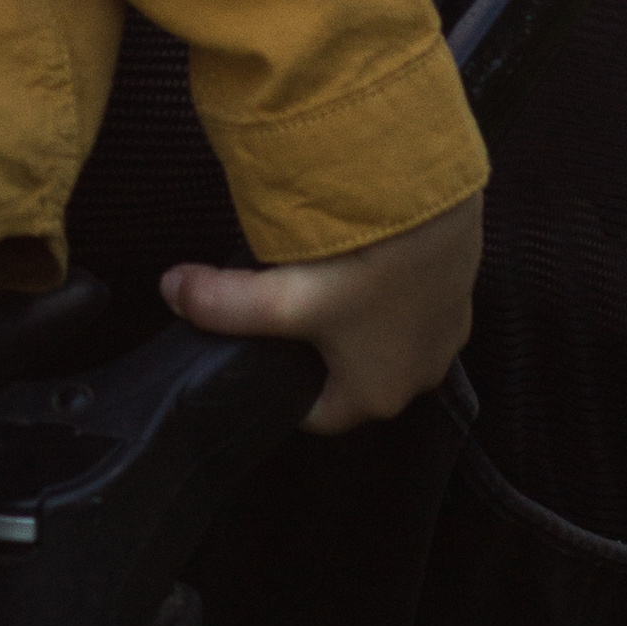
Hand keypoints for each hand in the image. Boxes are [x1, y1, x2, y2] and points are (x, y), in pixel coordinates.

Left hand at [161, 190, 482, 434]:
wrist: (439, 210)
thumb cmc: (367, 269)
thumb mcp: (284, 294)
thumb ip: (222, 302)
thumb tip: (170, 291)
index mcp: (376, 396)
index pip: (316, 415)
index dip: (279, 387)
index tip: (255, 355)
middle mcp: (419, 377)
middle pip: (350, 374)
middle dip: (316, 350)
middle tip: (282, 310)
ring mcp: (444, 337)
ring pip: (382, 339)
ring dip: (354, 318)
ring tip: (320, 280)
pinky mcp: (456, 297)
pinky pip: (410, 307)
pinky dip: (386, 290)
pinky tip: (365, 257)